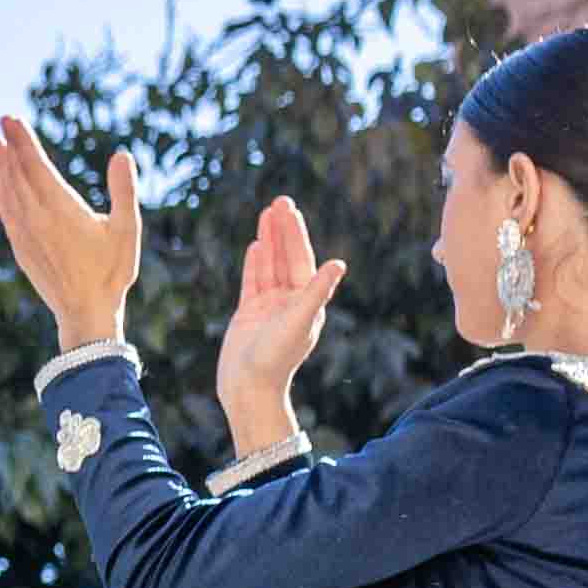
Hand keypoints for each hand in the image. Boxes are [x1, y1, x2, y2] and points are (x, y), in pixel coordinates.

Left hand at [0, 115, 141, 355]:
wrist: (85, 312)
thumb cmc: (112, 272)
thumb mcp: (127, 229)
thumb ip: (124, 191)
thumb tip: (121, 154)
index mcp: (61, 208)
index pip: (36, 165)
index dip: (23, 140)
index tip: (12, 119)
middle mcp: (37, 218)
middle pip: (18, 174)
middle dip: (10, 146)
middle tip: (2, 121)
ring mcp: (25, 234)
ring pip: (9, 192)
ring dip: (2, 166)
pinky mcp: (21, 249)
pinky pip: (6, 214)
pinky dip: (1, 195)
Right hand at [214, 193, 345, 456]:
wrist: (248, 387)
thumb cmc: (276, 358)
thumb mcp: (299, 322)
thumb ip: (316, 291)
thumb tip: (338, 264)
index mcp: (306, 301)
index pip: (302, 259)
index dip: (296, 233)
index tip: (290, 210)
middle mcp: (290, 300)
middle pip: (287, 257)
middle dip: (283, 229)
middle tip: (280, 200)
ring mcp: (268, 306)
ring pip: (269, 265)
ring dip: (269, 240)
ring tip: (266, 213)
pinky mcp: (249, 314)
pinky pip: (253, 282)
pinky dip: (255, 263)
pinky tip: (256, 245)